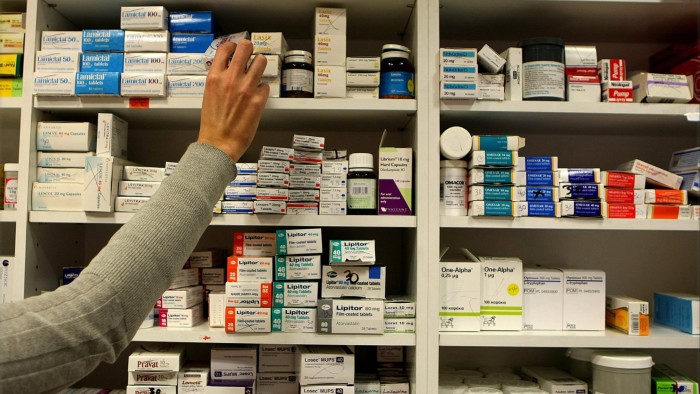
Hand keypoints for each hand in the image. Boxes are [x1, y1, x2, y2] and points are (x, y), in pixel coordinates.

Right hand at [198, 40, 268, 161]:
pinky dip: (262, 89)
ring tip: (257, 72)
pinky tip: (257, 96)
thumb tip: (228, 68)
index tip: (236, 48)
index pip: (226, 47)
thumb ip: (219, 79)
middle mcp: (231, 78)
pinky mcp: (258, 100)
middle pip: (245, 47)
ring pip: (261, 61)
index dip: (233, 46)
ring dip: (259, 65)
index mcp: (215, 76)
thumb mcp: (209, 94)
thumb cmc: (213, 123)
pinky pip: (266, 85)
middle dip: (249, 49)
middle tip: (250, 56)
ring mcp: (246, 88)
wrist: (219, 143)